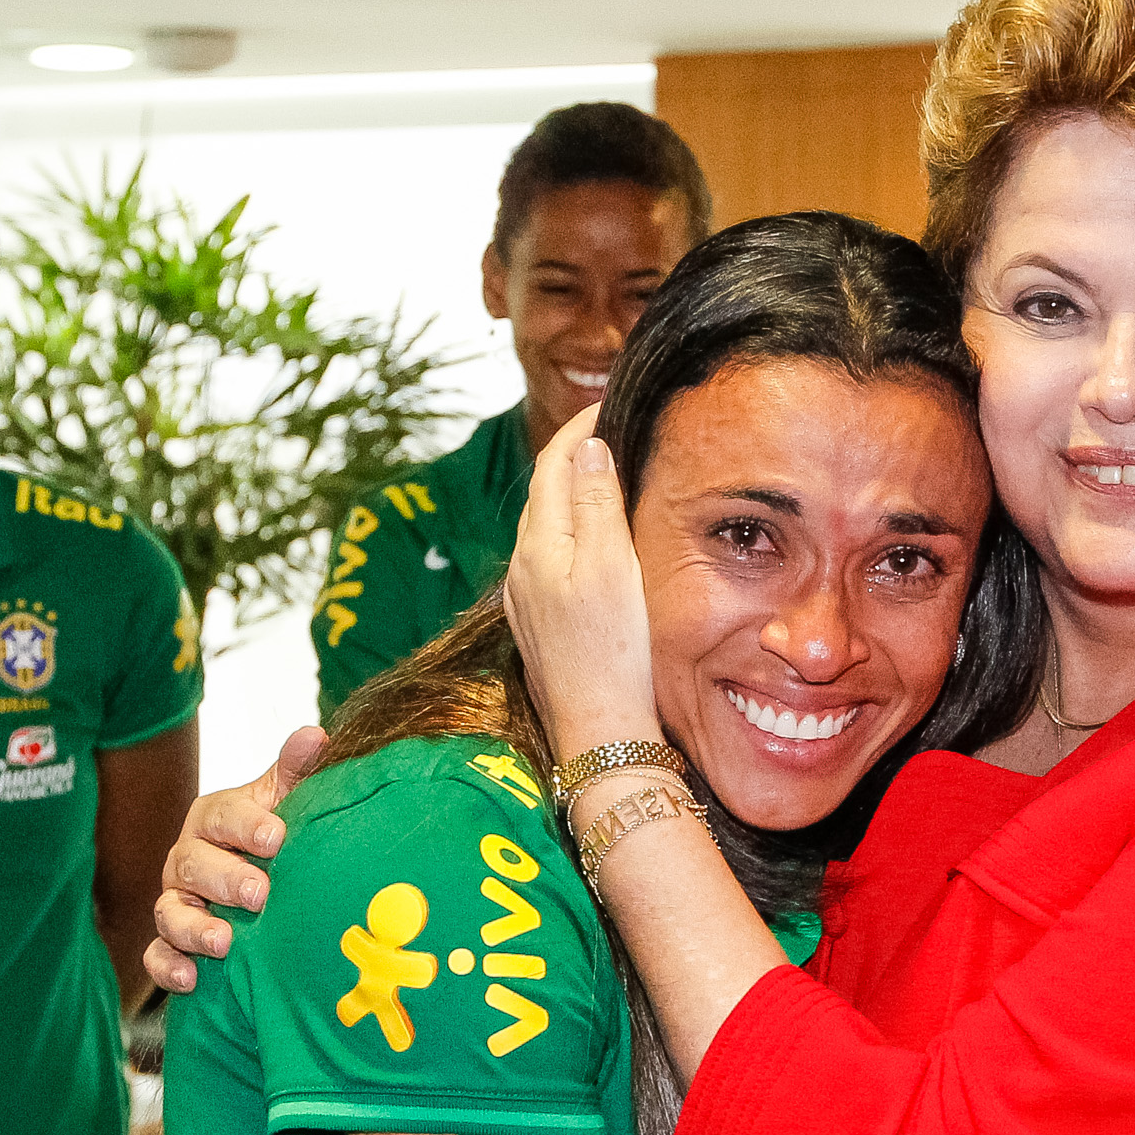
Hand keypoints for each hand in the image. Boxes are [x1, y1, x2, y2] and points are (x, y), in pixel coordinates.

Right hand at [144, 724, 324, 992]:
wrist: (260, 893)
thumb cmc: (272, 842)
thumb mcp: (285, 805)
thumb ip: (296, 774)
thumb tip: (314, 735)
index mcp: (214, 821)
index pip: (221, 815)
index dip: (246, 825)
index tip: (277, 837)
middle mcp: (187, 860)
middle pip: (191, 863)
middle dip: (224, 879)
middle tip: (259, 894)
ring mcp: (176, 903)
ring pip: (169, 912)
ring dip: (194, 928)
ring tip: (224, 941)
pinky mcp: (170, 945)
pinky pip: (158, 955)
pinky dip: (169, 967)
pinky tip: (191, 979)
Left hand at [499, 406, 659, 764]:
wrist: (599, 732)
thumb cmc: (612, 653)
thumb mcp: (612, 567)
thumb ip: (595, 504)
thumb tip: (588, 448)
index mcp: (538, 546)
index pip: (552, 465)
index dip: (579, 428)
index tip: (608, 402)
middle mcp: (522, 568)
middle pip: (544, 492)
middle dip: (572, 455)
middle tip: (611, 429)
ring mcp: (526, 598)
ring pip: (545, 526)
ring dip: (568, 493)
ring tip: (604, 475)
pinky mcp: (538, 624)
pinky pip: (549, 558)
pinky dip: (569, 531)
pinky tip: (592, 541)